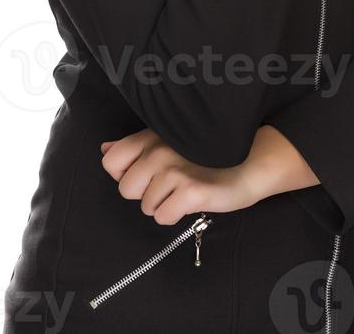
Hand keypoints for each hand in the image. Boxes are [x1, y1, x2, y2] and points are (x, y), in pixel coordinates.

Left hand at [99, 128, 260, 225]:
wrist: (248, 162)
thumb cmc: (205, 154)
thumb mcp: (168, 142)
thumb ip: (135, 146)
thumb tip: (104, 149)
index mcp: (151, 136)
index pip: (111, 161)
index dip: (126, 174)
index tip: (147, 173)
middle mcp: (159, 149)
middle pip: (126, 189)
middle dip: (146, 193)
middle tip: (171, 183)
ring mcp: (175, 170)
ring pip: (145, 206)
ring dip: (164, 205)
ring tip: (184, 189)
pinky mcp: (190, 191)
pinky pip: (163, 217)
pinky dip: (175, 215)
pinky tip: (191, 201)